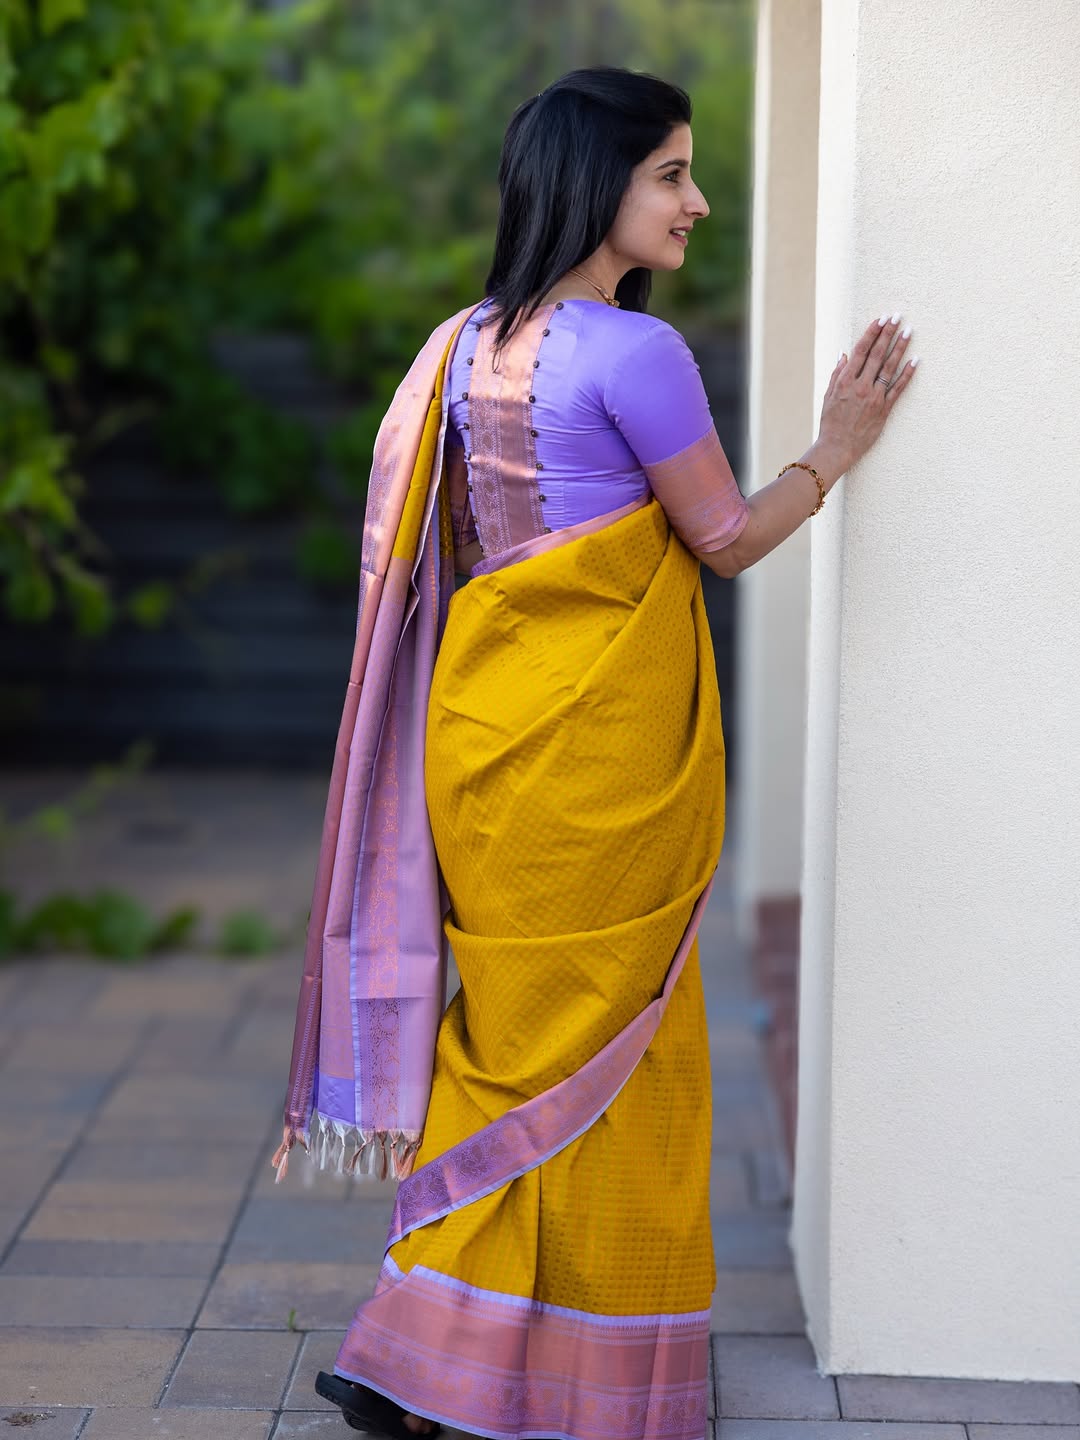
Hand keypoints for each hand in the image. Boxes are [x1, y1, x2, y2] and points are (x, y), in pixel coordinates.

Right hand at [816, 314, 917, 473]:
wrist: (836, 448)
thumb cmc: (830, 423)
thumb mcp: (828, 396)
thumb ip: (837, 374)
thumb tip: (843, 354)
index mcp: (845, 381)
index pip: (861, 351)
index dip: (872, 333)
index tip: (880, 319)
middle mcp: (860, 386)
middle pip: (877, 354)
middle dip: (887, 333)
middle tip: (897, 317)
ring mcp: (873, 397)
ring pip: (889, 367)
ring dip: (900, 348)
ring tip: (908, 331)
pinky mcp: (884, 410)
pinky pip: (898, 389)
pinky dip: (907, 374)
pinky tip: (915, 360)